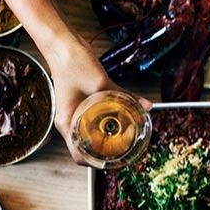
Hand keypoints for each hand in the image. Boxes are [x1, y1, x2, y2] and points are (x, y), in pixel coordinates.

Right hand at [49, 42, 149, 164]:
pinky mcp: (84, 102)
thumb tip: (146, 107)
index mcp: (67, 122)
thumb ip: (123, 96)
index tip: (116, 161)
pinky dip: (111, 120)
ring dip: (110, 137)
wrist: (63, 45)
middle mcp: (70, 120)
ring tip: (129, 138)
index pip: (79, 155)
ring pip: (93, 133)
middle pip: (87, 147)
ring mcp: (76, 112)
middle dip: (107, 152)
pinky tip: (127, 118)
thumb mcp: (100, 82)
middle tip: (127, 151)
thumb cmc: (72, 63)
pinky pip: (98, 118)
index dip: (97, 164)